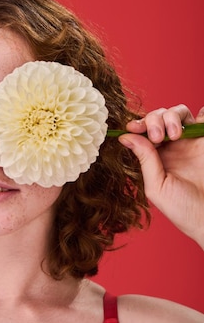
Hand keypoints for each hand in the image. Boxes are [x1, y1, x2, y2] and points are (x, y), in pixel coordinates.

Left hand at [118, 104, 203, 247]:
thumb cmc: (182, 209)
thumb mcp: (156, 186)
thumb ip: (144, 159)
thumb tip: (126, 136)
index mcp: (154, 157)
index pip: (142, 132)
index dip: (137, 125)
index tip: (133, 127)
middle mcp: (171, 146)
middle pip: (158, 117)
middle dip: (153, 120)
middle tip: (157, 137)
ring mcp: (190, 141)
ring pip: (178, 113)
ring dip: (171, 116)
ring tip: (174, 135)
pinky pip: (203, 118)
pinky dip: (201, 113)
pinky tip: (196, 119)